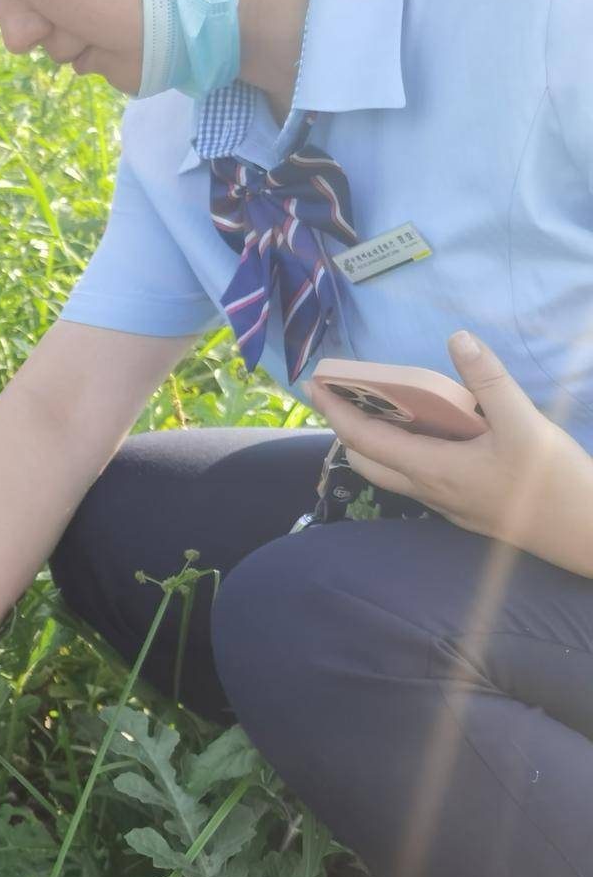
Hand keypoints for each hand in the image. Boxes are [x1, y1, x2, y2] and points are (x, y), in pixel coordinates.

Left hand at [306, 331, 592, 575]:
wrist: (590, 538)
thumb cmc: (556, 484)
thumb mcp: (525, 425)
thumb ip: (489, 380)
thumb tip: (458, 338)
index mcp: (432, 470)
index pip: (363, 439)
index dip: (334, 410)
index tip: (312, 383)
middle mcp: (430, 491)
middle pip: (367, 461)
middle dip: (346, 426)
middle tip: (340, 393)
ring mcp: (447, 505)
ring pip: (393, 473)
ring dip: (376, 441)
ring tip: (379, 405)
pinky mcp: (466, 509)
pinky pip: (420, 478)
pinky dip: (407, 452)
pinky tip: (431, 432)